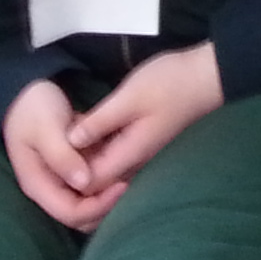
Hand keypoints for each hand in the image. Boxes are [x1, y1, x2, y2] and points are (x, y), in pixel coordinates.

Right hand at [4, 79, 123, 231]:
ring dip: (109, 195)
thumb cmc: (33, 109)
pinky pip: (94, 185)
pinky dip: (109, 180)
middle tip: (131, 182)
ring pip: (89, 204)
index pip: (70, 213)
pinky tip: (127, 164)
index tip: (123, 185)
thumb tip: (84, 182)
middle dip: (106, 206)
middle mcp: (50, 189)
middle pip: (81, 217)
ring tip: (132, 174)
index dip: (98, 206)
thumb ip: (62, 156)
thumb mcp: (46, 129)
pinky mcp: (73, 170)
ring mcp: (62, 181)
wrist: (26, 94)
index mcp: (38, 185)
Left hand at [67, 41, 223, 187]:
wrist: (209, 75)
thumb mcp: (130, 97)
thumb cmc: (171, 83)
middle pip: (96, 182)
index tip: (50, 154)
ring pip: (105, 169)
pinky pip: (114, 155)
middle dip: (72, 169)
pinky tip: (86, 130)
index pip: (89, 184)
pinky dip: (97, 149)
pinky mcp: (144, 141)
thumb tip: (69, 142)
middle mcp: (135, 161)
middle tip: (53, 145)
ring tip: (65, 135)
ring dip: (84, 158)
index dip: (67, 176)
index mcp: (130, 153)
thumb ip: (99, 121)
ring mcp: (141, 152)